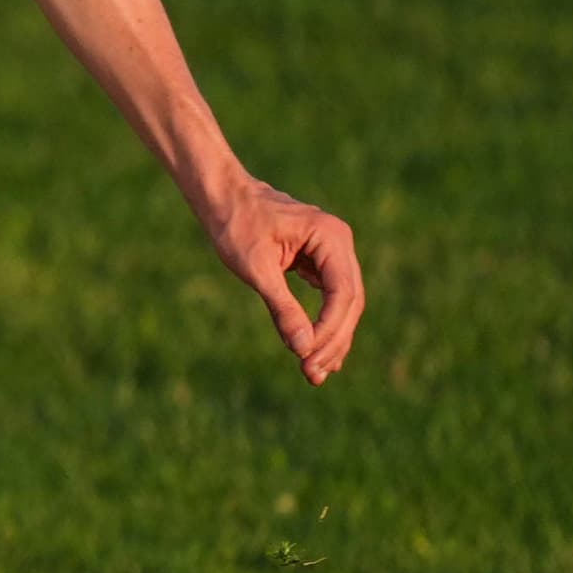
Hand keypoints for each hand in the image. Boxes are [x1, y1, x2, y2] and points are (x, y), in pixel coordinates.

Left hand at [198, 175, 365, 383]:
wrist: (222, 198)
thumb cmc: (235, 225)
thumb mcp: (255, 268)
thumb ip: (282, 307)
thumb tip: (302, 348)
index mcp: (330, 237)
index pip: (343, 293)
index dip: (329, 329)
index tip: (308, 356)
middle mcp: (339, 243)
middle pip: (349, 302)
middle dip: (332, 340)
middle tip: (313, 374)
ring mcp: (332, 252)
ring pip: (343, 304)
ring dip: (331, 338)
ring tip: (315, 373)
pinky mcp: (320, 262)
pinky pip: (330, 298)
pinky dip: (322, 324)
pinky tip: (314, 350)